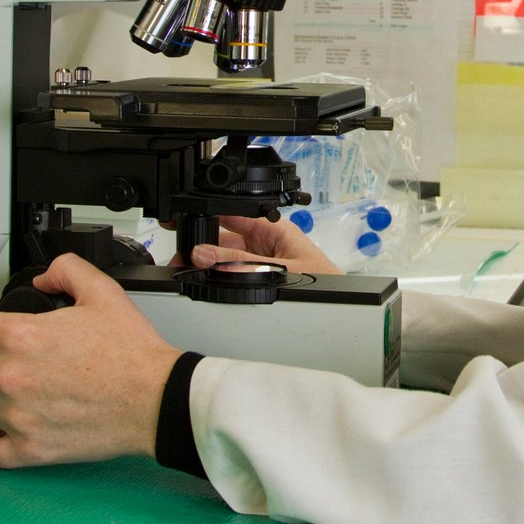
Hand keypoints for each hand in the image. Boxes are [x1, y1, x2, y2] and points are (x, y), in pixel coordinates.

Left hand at [0, 254, 181, 468]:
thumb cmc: (132, 354)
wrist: (156, 398)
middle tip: (2, 362)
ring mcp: (16, 416)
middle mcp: (10, 377)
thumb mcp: (103, 292)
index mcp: (21, 336)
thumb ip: (67, 271)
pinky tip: (12, 428)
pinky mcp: (29, 449)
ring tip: (19, 394)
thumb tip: (45, 276)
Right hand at [189, 213, 341, 275]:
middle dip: (204, 246)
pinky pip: (233, 274)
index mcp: (273, 228)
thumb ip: (240, 264)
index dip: (210, 215)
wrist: (339, 310)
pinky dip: (218, 279)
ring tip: (190, 271)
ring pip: (226, 258)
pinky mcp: (259, 277)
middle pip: (225, 238)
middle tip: (183, 256)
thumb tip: (206, 254)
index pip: (234, 213)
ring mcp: (261, 260)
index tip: (187, 221)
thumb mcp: (277, 269)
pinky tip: (206, 282)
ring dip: (209, 264)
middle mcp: (265, 241)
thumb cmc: (324, 279)